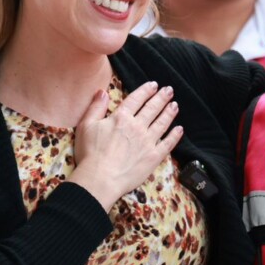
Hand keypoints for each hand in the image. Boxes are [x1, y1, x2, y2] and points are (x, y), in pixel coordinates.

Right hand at [70, 81, 182, 209]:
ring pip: (162, 123)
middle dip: (162, 97)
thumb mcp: (86, 126)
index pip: (136, 99)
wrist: (100, 179)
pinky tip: (179, 129)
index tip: (154, 85)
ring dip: (169, 113)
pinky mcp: (153, 157)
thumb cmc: (90, 153)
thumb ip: (96, 107)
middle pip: (152, 108)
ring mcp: (147, 142)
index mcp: (121, 118)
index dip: (146, 90)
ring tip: (175, 105)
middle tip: (169, 90)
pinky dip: (175, 135)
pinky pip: (168, 144)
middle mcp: (137, 127)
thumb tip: (102, 92)